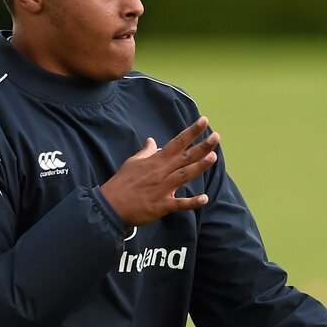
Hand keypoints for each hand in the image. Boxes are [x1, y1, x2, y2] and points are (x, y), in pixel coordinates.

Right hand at [99, 116, 220, 225]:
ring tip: (213, 157)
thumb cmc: (121, 183)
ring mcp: (162, 188)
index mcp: (155, 161)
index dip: (191, 132)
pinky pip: (178, 203)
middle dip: (201, 146)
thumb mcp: (132, 163)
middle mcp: (161, 172)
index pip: (177, 142)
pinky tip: (204, 199)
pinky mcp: (161, 205)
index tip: (204, 121)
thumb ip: (146, 152)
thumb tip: (152, 140)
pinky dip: (191, 202)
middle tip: (216, 136)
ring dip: (199, 167)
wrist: (110, 205)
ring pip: (183, 175)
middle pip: (184, 157)